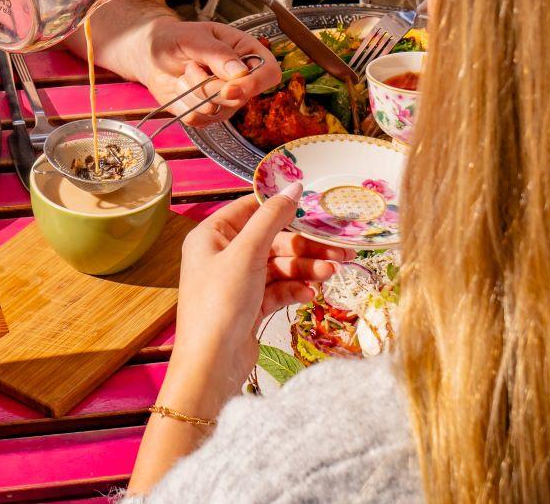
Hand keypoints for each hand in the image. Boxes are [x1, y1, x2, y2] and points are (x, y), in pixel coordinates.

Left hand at [140, 18, 279, 124]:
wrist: (152, 54)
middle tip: (191, 66)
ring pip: (216, 112)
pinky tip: (181, 87)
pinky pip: (198, 120)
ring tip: (186, 72)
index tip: (228, 89)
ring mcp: (225, 100)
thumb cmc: (176, 38)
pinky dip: (183, 104)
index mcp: (246, 52)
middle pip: (240, 99)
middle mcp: (241, 79)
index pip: (269, 74)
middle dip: (209, 87)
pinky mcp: (207, 114)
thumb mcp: (194, 38)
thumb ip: (217, 53)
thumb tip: (239, 73)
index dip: (254, 85)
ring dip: (192, 92)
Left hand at [160, 189, 348, 412]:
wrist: (212, 364)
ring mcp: (236, 282)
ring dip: (304, 269)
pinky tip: (310, 294)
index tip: (315, 208)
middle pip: (271, 241)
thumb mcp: (247, 253)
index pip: (250, 210)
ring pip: (278, 266)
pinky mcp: (249, 306)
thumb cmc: (221, 302)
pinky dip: (294, 289)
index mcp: (211, 236)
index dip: (281, 207)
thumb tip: (294, 186)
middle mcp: (221, 255)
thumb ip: (272, 218)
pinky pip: (277, 289)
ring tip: (331, 274)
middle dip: (304, 247)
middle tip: (338, 253)